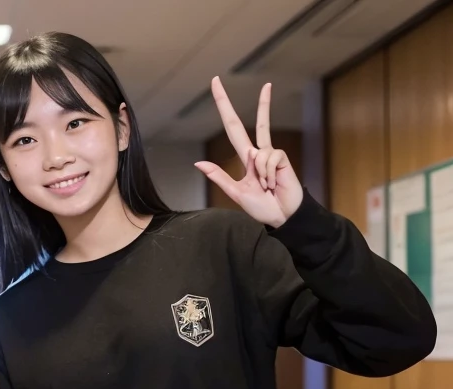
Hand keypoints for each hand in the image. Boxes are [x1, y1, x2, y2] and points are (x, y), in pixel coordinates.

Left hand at [194, 77, 302, 227]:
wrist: (282, 216)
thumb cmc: (261, 206)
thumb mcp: (236, 192)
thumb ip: (219, 177)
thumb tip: (198, 163)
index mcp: (245, 158)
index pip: (234, 127)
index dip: (225, 107)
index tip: (218, 86)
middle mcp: (257, 152)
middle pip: (253, 122)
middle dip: (259, 101)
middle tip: (228, 78)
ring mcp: (270, 155)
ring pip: (256, 152)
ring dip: (260, 175)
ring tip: (266, 187)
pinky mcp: (281, 158)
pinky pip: (268, 158)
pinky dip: (268, 173)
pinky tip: (274, 183)